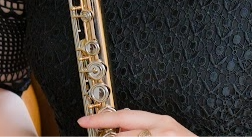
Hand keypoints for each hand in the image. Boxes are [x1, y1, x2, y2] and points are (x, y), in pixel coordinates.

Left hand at [79, 109, 196, 136]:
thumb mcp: (168, 131)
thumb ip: (146, 126)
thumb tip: (121, 127)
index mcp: (161, 122)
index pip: (125, 116)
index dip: (101, 118)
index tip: (83, 121)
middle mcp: (161, 130)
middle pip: (123, 133)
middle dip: (108, 136)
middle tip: (96, 131)